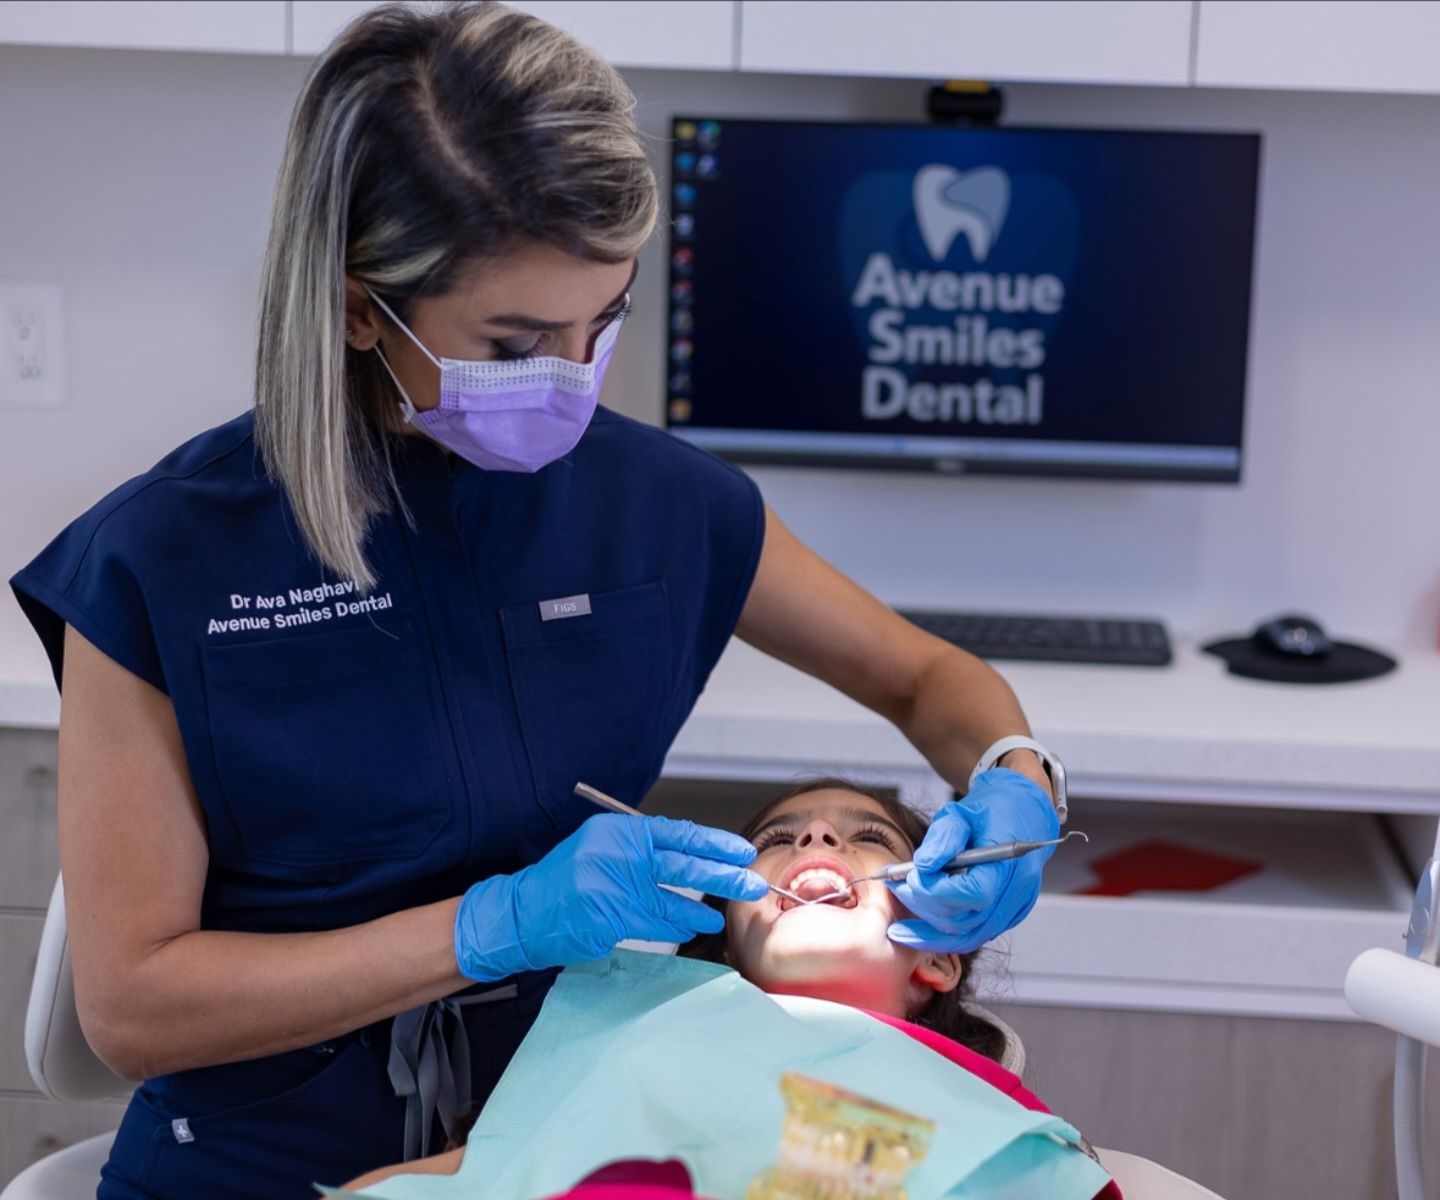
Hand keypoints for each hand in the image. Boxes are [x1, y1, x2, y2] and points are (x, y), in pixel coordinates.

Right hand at [454, 813, 767, 980]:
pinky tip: (693, 927)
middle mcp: (618, 854)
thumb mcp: (600, 847)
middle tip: (751, 881)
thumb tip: (692, 855)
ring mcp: (614, 888)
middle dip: (723, 874)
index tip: (740, 851)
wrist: (521, 912)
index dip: (713, 843)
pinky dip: (677, 927)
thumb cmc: (564, 881)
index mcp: (618, 831)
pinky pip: (655, 925)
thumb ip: (640, 849)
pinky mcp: (610, 919)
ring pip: (673, 900)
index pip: (677, 833)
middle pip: (683, 864)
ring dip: (702, 908)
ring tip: (722, 912)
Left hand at [888, 769, 1059, 953]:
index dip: (937, 891)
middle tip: (897, 888)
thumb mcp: (962, 811)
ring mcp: (1014, 909)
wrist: (1021, 812)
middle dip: (925, 907)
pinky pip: (974, 936)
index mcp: (1010, 862)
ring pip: (969, 937)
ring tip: (899, 919)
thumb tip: (923, 866)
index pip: (974, 893)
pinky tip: (919, 927)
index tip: (910, 877)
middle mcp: (1017, 892)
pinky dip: (944, 934)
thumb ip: (943, 837)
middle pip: (967, 920)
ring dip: (929, 931)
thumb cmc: (992, 810)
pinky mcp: (1007, 917)